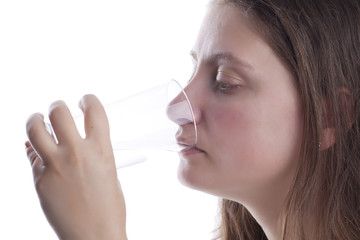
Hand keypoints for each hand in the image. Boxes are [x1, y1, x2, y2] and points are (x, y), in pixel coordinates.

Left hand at [25, 94, 126, 239]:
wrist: (94, 235)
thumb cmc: (108, 208)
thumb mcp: (108, 174)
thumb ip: (93, 154)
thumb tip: (71, 140)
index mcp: (101, 151)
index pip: (94, 111)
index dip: (88, 99)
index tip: (84, 99)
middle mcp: (77, 154)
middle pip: (59, 112)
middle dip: (57, 106)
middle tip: (58, 108)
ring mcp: (55, 166)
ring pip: (34, 129)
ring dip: (35, 120)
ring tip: (37, 120)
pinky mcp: (40, 180)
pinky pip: (32, 157)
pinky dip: (35, 151)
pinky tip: (39, 153)